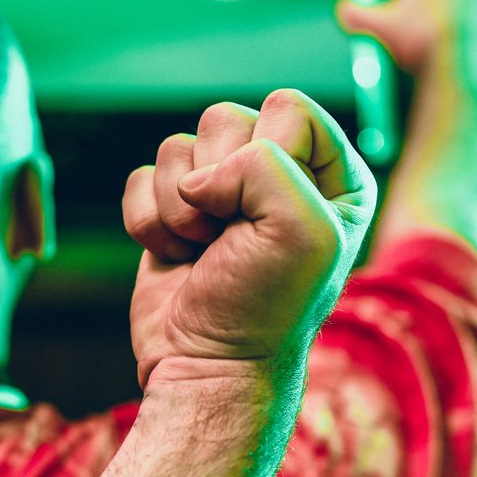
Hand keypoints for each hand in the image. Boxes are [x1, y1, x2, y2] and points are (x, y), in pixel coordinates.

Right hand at [122, 89, 374, 389]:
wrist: (209, 367)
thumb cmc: (267, 308)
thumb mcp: (300, 230)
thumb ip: (264, 165)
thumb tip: (197, 178)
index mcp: (333, 177)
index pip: (290, 108)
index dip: (269, 154)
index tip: (272, 216)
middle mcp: (280, 176)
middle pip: (225, 117)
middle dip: (218, 180)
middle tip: (232, 237)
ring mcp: (223, 193)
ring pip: (176, 146)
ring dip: (181, 207)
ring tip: (207, 252)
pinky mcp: (173, 210)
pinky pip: (142, 177)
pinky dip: (150, 221)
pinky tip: (177, 257)